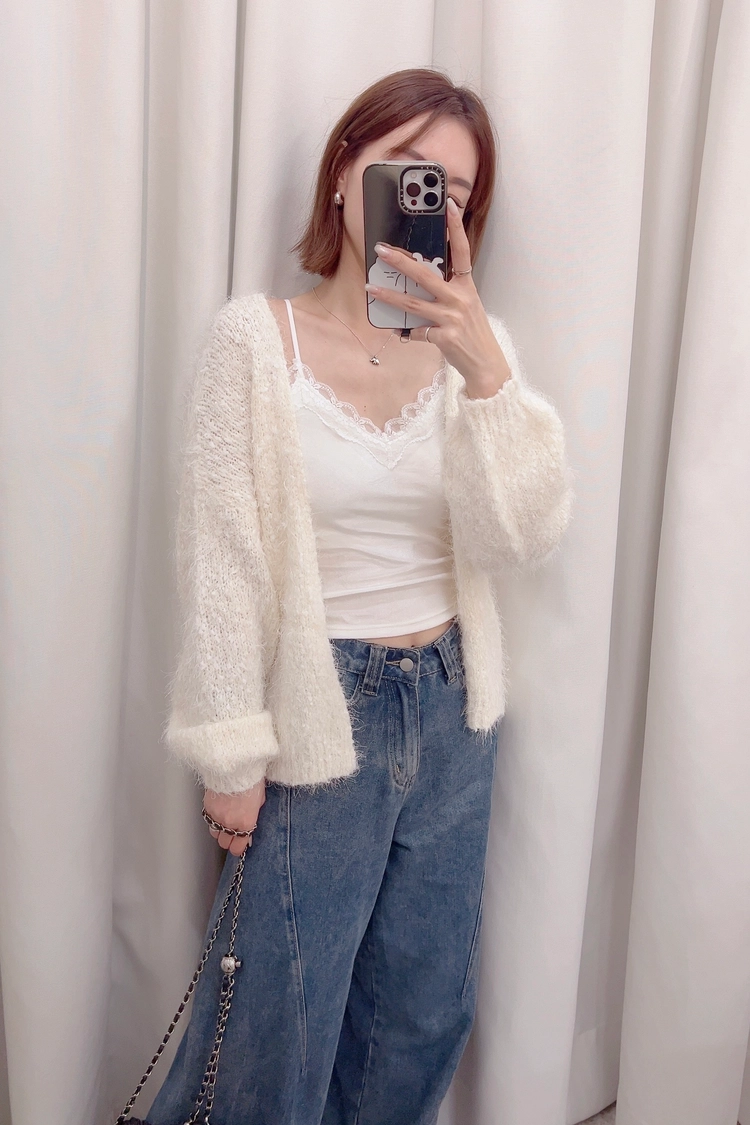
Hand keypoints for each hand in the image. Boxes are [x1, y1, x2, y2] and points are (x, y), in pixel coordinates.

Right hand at [203, 779, 265, 856]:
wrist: (236, 766)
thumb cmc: (251, 779)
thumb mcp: (260, 799)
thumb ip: (254, 814)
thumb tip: (251, 823)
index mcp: (246, 822)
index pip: (238, 847)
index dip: (238, 848)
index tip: (238, 846)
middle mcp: (230, 823)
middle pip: (224, 843)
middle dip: (228, 840)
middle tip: (232, 834)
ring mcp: (217, 816)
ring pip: (214, 833)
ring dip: (219, 830)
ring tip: (224, 822)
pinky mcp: (208, 807)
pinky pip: (208, 820)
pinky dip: (212, 818)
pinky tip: (218, 812)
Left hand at [364, 197, 510, 397]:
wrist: (485, 364)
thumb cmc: (472, 334)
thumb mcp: (466, 307)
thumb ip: (447, 293)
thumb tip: (417, 284)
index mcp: (467, 287)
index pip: (463, 251)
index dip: (456, 228)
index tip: (449, 206)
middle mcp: (460, 299)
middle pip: (426, 275)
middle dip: (401, 261)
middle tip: (381, 250)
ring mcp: (451, 318)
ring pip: (413, 303)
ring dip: (389, 296)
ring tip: (370, 289)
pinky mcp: (444, 337)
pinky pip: (416, 332)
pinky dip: (405, 332)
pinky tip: (397, 331)